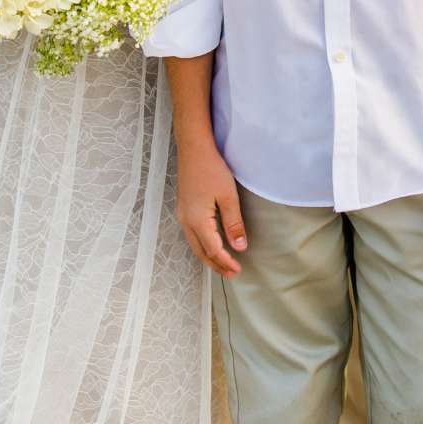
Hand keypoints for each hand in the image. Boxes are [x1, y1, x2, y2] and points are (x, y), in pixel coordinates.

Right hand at [176, 140, 247, 277]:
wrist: (193, 148)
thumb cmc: (212, 169)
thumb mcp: (228, 197)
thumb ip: (233, 224)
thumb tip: (239, 247)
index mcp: (197, 220)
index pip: (213, 249)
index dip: (226, 262)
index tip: (238, 270)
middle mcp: (186, 221)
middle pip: (200, 252)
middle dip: (215, 265)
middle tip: (231, 274)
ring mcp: (182, 215)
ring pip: (194, 244)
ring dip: (208, 257)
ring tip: (222, 265)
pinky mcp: (184, 208)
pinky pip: (192, 234)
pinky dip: (202, 245)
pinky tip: (211, 245)